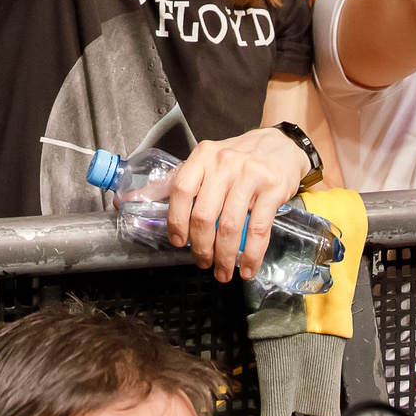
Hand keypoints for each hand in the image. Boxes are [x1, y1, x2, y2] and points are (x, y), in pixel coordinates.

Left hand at [166, 127, 309, 281]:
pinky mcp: (272, 189)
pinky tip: (248, 267)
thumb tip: (135, 199)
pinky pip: (259, 229)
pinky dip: (252, 255)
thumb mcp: (205, 161)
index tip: (178, 242)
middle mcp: (224, 164)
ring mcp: (250, 175)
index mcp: (203, 156)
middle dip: (201, 248)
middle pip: (205, 215)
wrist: (280, 144)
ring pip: (231, 227)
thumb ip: (175, 181)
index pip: (181, 190)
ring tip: (224, 270)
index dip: (176, 221)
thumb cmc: (239, 156)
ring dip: (225, 257)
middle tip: (203, 262)